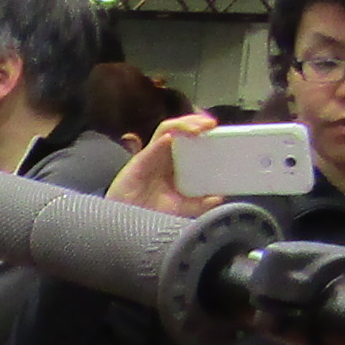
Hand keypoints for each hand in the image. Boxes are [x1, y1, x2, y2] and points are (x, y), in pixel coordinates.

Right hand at [109, 113, 223, 218]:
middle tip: (212, 124)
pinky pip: (151, 146)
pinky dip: (162, 140)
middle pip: (180, 129)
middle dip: (196, 121)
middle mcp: (164, 155)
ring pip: (167, 129)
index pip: (189, 138)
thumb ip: (199, 203)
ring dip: (183, 124)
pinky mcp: (139, 162)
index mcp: (174, 162)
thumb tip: (218, 198)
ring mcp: (151, 156)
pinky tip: (171, 138)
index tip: (217, 131)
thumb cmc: (148, 213)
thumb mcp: (180, 208)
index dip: (202, 130)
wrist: (125, 224)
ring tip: (199, 126)